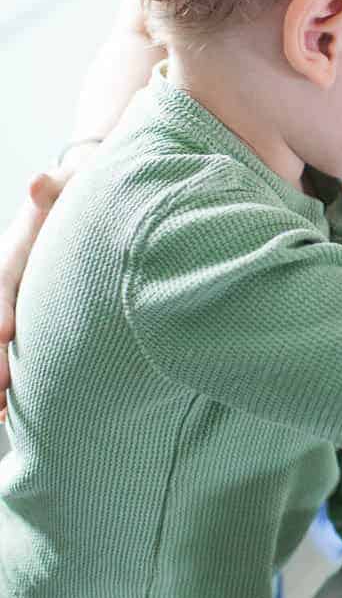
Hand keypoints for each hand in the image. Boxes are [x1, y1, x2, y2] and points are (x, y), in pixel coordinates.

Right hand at [0, 146, 97, 420]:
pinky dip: (8, 382)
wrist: (75, 196)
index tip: (2, 333)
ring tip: (0, 413)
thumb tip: (39, 182)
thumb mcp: (70, 184)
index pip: (3, 277)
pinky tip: (7, 414)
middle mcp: (11, 277)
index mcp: (18, 247)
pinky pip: (12, 351)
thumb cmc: (77, 191)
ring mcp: (17, 300)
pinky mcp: (29, 318)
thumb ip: (57, 186)